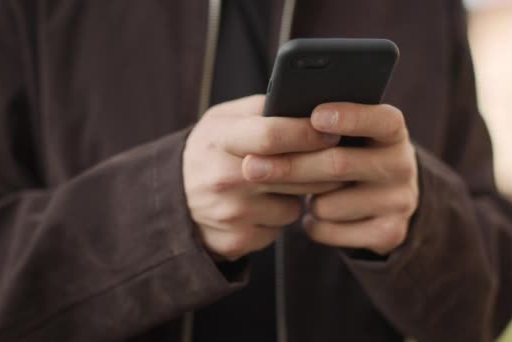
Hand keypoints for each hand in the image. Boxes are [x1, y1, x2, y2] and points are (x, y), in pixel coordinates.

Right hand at [183, 95, 343, 260]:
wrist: (173, 199)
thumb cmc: (209, 151)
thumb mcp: (223, 120)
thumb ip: (262, 110)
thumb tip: (310, 104)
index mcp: (220, 140)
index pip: (271, 135)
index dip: (308, 133)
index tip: (333, 131)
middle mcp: (224, 179)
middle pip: (295, 174)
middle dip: (324, 166)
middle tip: (338, 157)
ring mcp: (232, 214)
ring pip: (295, 204)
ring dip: (300, 194)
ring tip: (283, 181)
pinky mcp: (239, 240)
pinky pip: (281, 227)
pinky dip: (279, 215)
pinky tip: (264, 205)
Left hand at [241, 103, 418, 254]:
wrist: (380, 202)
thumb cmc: (348, 154)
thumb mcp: (345, 134)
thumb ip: (320, 122)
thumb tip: (277, 118)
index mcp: (392, 130)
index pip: (380, 119)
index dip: (350, 117)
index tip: (315, 116)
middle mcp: (402, 164)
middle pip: (339, 164)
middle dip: (291, 165)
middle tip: (251, 167)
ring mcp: (399, 201)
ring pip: (330, 203)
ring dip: (302, 199)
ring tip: (300, 191)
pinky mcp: (388, 233)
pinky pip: (331, 230)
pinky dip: (311, 224)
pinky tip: (314, 214)